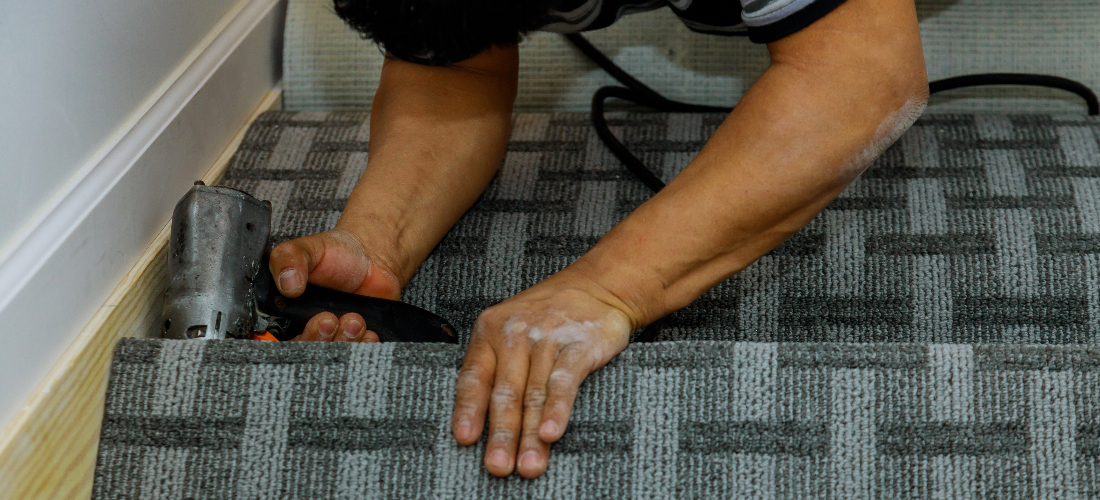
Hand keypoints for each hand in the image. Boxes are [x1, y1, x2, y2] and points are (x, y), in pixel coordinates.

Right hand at [267, 228, 403, 341]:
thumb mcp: (306, 248)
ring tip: (354, 320)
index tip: (311, 322)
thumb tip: (287, 284)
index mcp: (288, 313)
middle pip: (308, 352)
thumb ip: (289, 259)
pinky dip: (364, 346)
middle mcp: (309, 329)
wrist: (370, 256)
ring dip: (344, 341)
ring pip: (335, 355)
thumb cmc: (334, 253)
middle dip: (319, 339)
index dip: (293, 340)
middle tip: (329, 319)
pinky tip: (368, 332)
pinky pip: (359, 352)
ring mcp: (335, 336)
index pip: (280, 341)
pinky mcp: (357, 339)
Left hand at [451, 271, 634, 477]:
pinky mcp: (580, 343)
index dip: (468, 409)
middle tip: (498, 466)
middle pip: (506, 392)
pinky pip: (565, 381)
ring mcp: (548, 337)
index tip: (466, 439)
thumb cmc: (548, 315)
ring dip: (531, 434)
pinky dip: (558, 409)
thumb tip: (479, 422)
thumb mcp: (511, 330)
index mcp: (490, 331)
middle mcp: (516, 333)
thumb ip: (496, 368)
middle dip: (502, 434)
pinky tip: (552, 432)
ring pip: (534, 393)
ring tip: (529, 464)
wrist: (596, 286)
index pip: (474, 376)